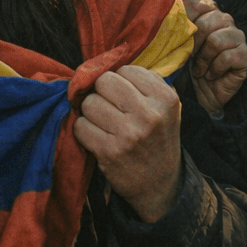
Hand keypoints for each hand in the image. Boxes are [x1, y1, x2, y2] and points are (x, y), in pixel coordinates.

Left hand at [73, 66, 181, 222]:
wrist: (159, 184)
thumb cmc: (157, 137)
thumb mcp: (164, 107)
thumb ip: (143, 82)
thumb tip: (104, 62)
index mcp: (166, 98)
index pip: (126, 70)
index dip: (119, 81)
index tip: (123, 95)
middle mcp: (150, 115)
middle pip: (104, 82)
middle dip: (101, 92)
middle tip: (108, 106)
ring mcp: (129, 134)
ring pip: (89, 103)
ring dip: (91, 112)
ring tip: (103, 123)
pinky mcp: (110, 152)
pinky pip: (80, 126)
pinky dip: (84, 130)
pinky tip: (97, 136)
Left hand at [181, 0, 246, 115]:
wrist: (196, 95)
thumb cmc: (184, 66)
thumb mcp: (172, 41)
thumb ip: (173, 19)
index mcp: (207, 11)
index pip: (197, 3)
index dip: (184, 18)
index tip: (175, 36)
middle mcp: (224, 21)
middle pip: (208, 21)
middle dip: (194, 43)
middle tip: (189, 58)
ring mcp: (237, 38)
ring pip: (218, 40)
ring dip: (204, 59)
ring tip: (199, 69)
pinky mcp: (246, 56)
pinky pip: (229, 57)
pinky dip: (215, 69)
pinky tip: (210, 75)